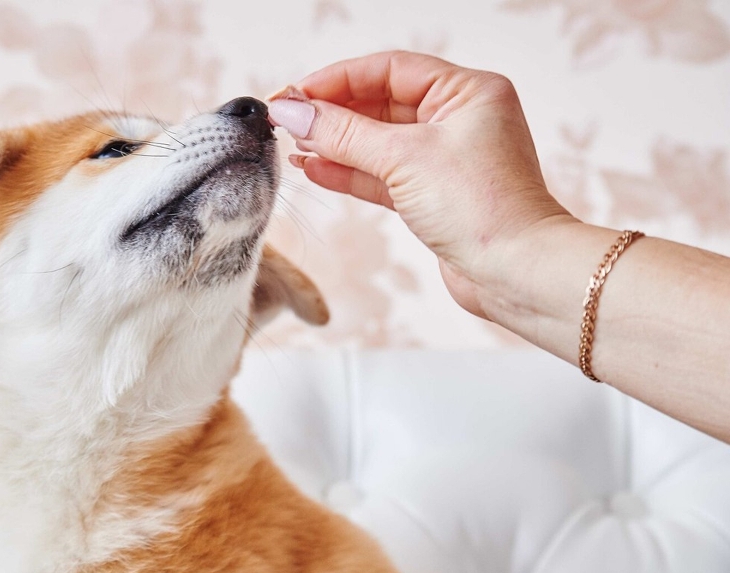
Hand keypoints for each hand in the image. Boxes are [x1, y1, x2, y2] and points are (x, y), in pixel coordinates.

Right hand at [267, 50, 573, 317]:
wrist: (516, 272)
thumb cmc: (482, 208)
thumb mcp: (405, 159)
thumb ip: (344, 134)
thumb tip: (293, 113)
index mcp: (466, 92)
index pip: (389, 70)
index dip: (337, 79)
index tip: (294, 95)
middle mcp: (458, 119)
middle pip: (380, 103)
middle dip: (332, 113)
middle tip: (287, 121)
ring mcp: (445, 159)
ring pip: (378, 142)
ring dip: (335, 144)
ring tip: (295, 147)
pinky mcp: (433, 196)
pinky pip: (382, 174)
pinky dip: (350, 172)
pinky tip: (316, 169)